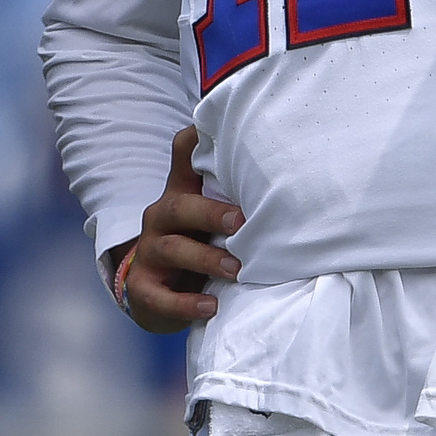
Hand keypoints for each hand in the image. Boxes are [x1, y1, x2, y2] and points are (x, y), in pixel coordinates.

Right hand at [118, 127, 241, 334]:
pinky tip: (210, 307)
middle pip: (179, 206)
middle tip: (242, 223)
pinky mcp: (142, 287)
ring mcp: (149, 252)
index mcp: (182, 193)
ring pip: (172, 249)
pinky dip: (185, 303)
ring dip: (207, 258)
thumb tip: (292, 179)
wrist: (156, 293)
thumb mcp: (210, 218)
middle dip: (211, 213)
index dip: (196, 139)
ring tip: (237, 269)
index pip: (183, 155)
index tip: (219, 128)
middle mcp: (162, 217)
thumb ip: (236, 198)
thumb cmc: (197, 245)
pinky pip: (159, 296)